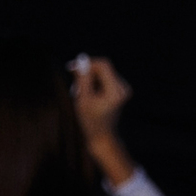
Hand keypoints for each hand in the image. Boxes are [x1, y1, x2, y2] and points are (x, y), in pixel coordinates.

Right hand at [68, 54, 135, 187]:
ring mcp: (123, 89)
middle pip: (102, 68)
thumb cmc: (90, 121)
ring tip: (80, 94)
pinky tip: (88, 95)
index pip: (103, 65)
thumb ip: (82, 77)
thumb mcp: (82, 98)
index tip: (71, 68)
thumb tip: (81, 58)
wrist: (102, 138)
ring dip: (89, 79)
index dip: (87, 64)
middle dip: (87, 73)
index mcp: (116, 91)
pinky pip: (104, 79)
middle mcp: (123, 88)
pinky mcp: (120, 91)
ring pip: (102, 73)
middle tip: (74, 86)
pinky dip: (94, 83)